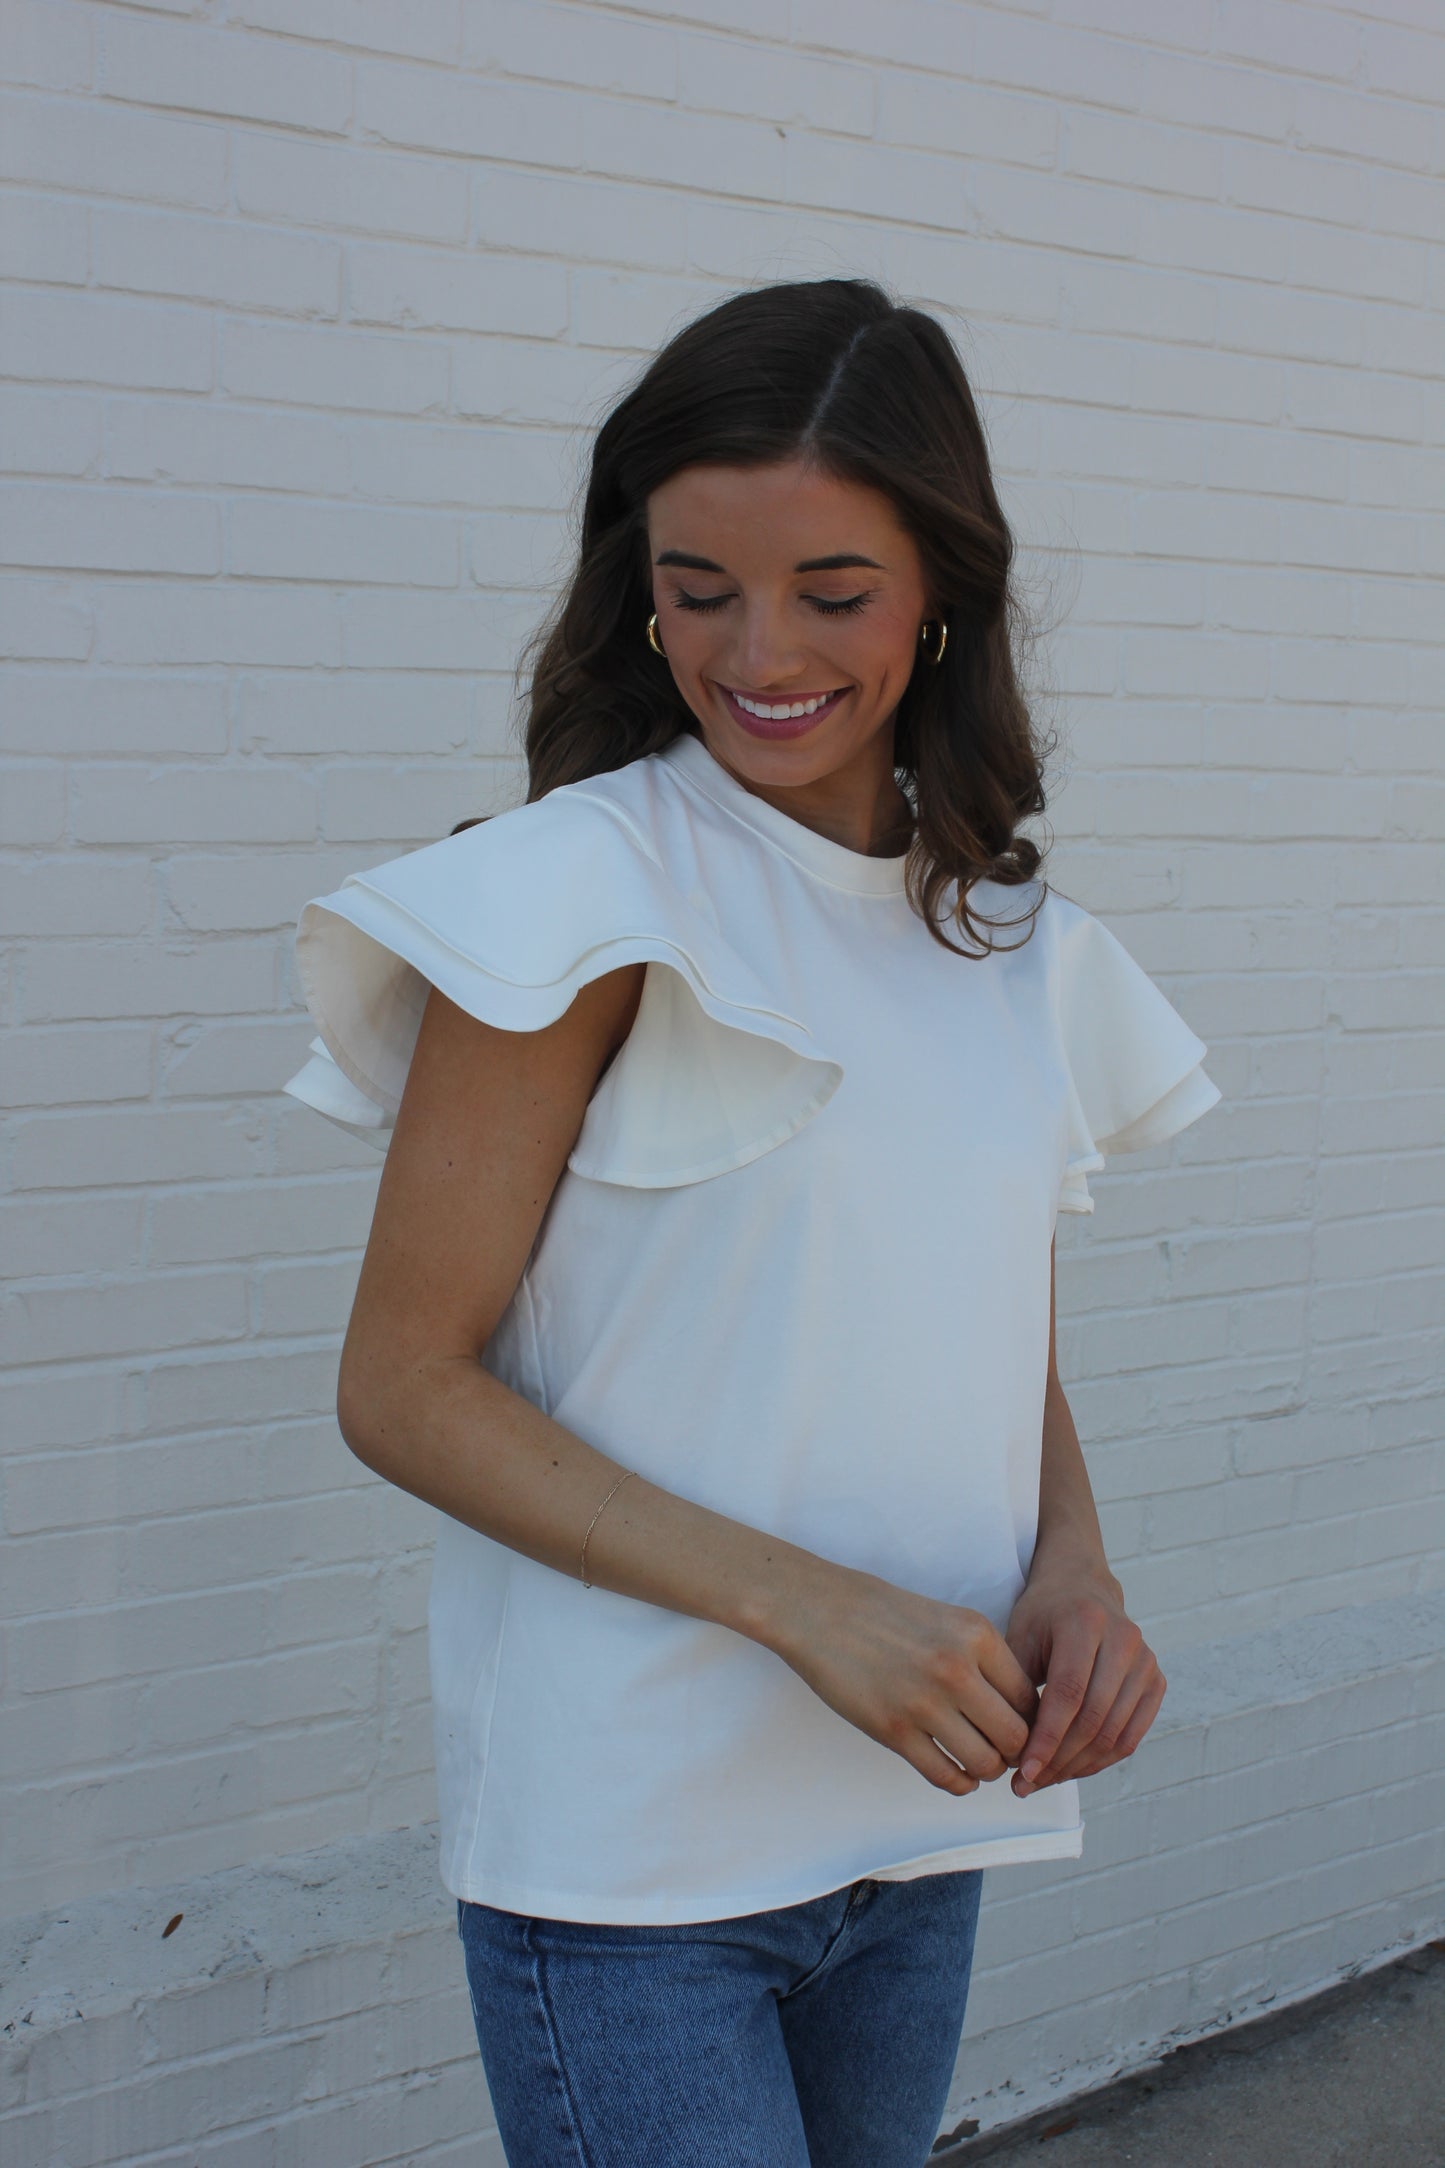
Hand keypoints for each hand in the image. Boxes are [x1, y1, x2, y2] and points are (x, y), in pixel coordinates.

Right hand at [769, 1564, 1039, 1796]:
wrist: (820, 1610)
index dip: (1031, 1722)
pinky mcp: (893, 1730)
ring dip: (987, 1771)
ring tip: (978, 1764)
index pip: (1028, 1698)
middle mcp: (957, 1668)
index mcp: (977, 1635)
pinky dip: (958, 1783)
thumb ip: (983, 1660)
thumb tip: (1017, 1712)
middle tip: (1002, 1753)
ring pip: (985, 1762)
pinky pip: (944, 1775)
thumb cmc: (883, 1614)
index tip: (1018, 1729)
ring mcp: (924, 1701)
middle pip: (1015, 1736)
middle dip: (1014, 1752)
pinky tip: (955, 1774)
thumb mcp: (947, 1620)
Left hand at [1004, 1558, 1164, 1796]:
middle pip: (1094, 1718)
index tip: (1023, 1770)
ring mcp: (1145, 1661)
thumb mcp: (1020, 1636)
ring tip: (1044, 1781)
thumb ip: (1016, 1686)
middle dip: (1059, 1760)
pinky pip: (1131, 1735)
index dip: (1047, 1738)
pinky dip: (1102, 1759)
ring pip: (1114, 1733)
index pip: (1068, 1694)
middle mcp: (1124, 1640)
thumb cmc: (1043, 1614)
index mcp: (1085, 1622)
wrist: (1081, 1586)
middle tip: (1027, 1784)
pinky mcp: (1155, 1680)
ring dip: (1078, 1766)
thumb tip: (1012, 1749)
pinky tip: (1072, 1769)